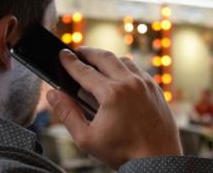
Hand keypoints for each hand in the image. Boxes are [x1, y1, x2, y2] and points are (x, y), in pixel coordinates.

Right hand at [46, 47, 181, 168]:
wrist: (158, 160)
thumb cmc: (123, 152)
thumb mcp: (87, 138)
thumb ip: (67, 113)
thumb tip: (54, 94)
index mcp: (112, 94)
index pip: (84, 71)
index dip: (70, 62)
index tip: (62, 54)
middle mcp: (130, 83)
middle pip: (104, 57)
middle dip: (88, 52)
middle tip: (77, 52)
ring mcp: (145, 84)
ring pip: (123, 60)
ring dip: (107, 58)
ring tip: (96, 61)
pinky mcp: (155, 88)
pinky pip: (137, 69)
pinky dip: (124, 66)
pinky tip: (118, 73)